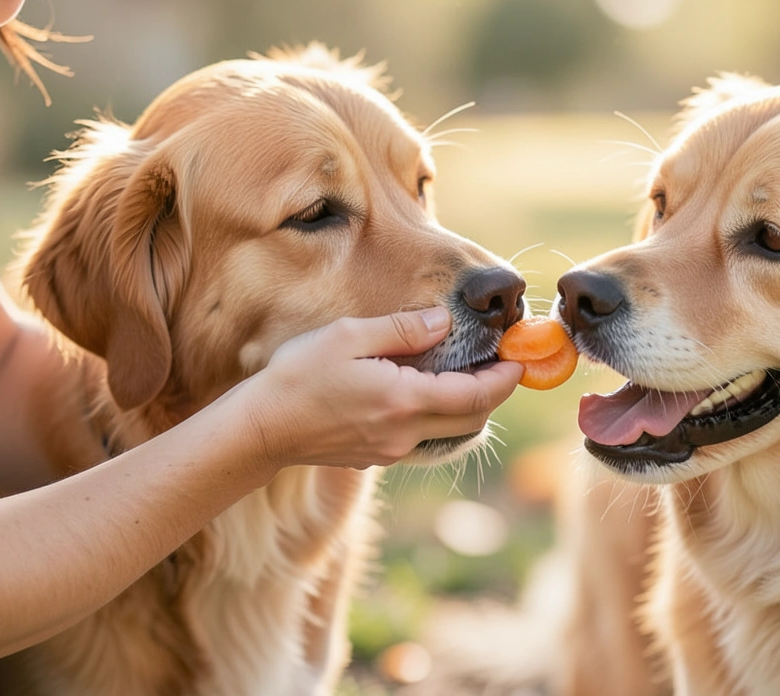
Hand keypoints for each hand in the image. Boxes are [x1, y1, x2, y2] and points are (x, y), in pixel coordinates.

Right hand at [229, 307, 523, 469]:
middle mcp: (405, 433)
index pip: (476, 396)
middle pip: (474, 418)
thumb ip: (402, 329)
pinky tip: (429, 390)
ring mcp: (393, 451)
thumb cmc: (298, 376)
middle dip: (495, 391)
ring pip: (453, 432)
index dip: (506, 378)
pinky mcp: (379, 457)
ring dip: (470, 405)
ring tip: (471, 373)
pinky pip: (426, 438)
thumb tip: (443, 321)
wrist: (260, 430)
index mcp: (403, 401)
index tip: (519, 358)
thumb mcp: (348, 336)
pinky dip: (441, 416)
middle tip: (503, 362)